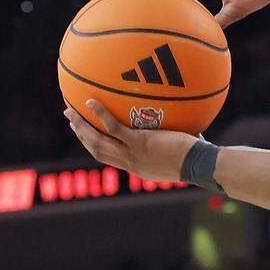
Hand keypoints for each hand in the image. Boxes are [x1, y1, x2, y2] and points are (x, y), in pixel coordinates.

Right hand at [65, 101, 194, 182]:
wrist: (198, 165)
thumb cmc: (196, 159)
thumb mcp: (177, 156)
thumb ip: (171, 144)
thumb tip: (180, 125)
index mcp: (136, 167)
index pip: (110, 158)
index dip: (96, 147)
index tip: (87, 135)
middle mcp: (130, 163)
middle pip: (96, 150)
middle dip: (81, 135)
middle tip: (71, 121)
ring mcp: (132, 153)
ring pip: (97, 140)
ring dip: (81, 126)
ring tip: (70, 110)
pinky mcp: (138, 142)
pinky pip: (113, 127)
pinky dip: (100, 115)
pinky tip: (91, 101)